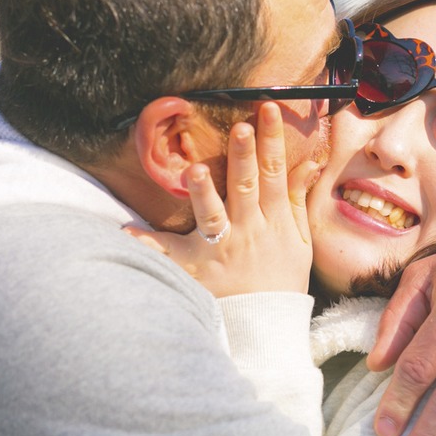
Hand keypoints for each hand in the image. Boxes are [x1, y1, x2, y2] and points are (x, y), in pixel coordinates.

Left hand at [128, 102, 318, 296]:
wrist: (265, 327)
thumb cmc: (281, 280)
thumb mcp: (300, 241)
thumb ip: (296, 200)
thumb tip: (307, 162)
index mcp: (273, 220)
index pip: (275, 172)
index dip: (273, 139)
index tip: (268, 108)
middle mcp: (248, 230)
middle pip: (247, 186)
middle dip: (245, 155)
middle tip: (241, 126)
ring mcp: (222, 249)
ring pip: (213, 216)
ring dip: (203, 192)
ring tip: (193, 170)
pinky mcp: (197, 268)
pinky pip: (169, 254)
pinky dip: (149, 243)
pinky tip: (128, 230)